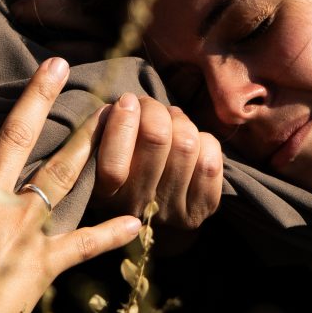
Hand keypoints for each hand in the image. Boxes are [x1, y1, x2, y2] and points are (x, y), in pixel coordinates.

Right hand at [0, 58, 140, 312]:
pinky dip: (112, 234)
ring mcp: (22, 230)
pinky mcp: (44, 264)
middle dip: (39, 97)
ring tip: (114, 111)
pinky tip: (140, 222)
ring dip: (87, 142)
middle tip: (59, 64)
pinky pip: (84, 245)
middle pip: (18, 136)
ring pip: (60, 175)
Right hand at [93, 94, 223, 255]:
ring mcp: (171, 212)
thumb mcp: (101, 146)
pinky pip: (210, 159)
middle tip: (152, 108)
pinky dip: (203, 141)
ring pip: (187, 143)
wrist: (153, 209)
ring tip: (172, 124)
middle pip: (157, 138)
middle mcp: (137, 208)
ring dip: (181, 123)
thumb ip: (104, 126)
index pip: (114, 166)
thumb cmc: (123, 163)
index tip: (128, 100)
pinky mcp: (201, 210)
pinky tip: (192, 145)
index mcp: (103, 195)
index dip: (123, 123)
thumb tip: (127, 104)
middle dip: (156, 110)